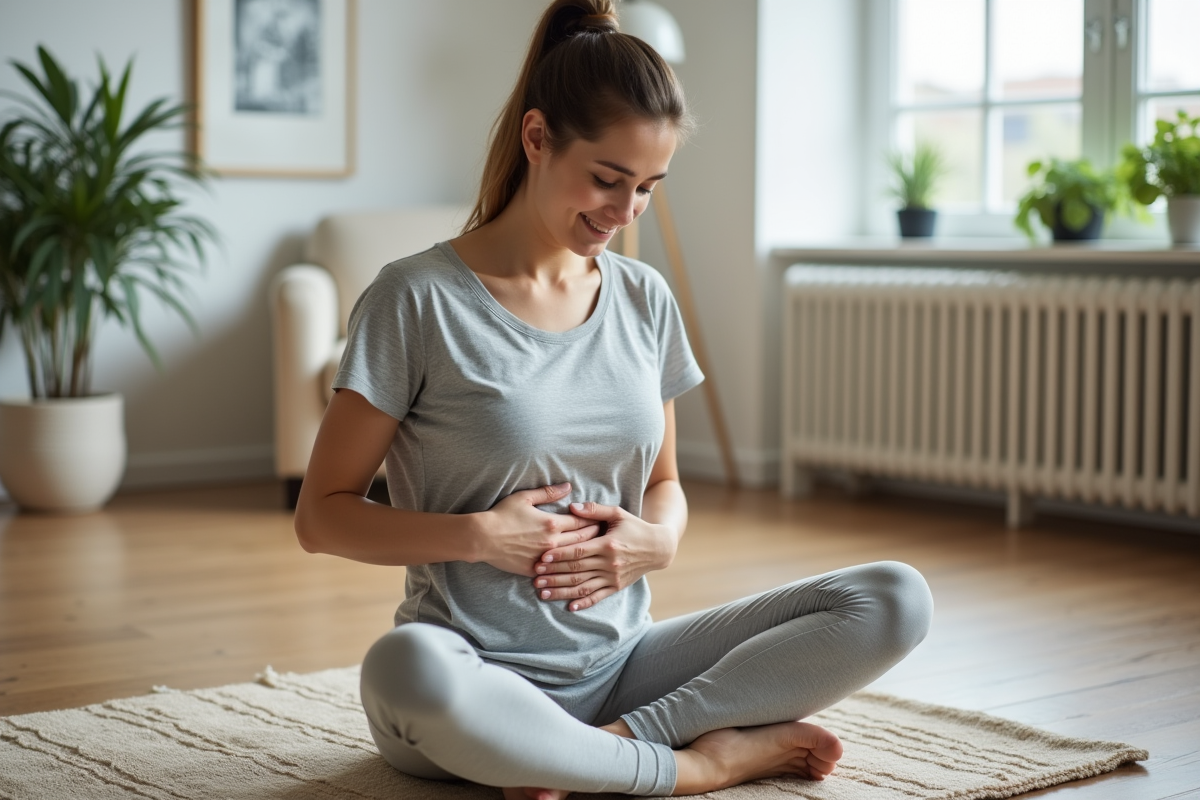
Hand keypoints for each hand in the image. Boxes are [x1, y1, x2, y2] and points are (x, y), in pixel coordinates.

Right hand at [477, 483, 602, 576]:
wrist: (482, 537)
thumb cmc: (502, 515)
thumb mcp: (525, 498)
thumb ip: (548, 493)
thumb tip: (568, 486)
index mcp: (552, 523)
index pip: (582, 522)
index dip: (595, 521)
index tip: (603, 521)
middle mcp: (552, 542)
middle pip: (582, 540)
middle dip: (596, 537)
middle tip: (605, 536)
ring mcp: (544, 558)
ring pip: (572, 557)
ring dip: (585, 554)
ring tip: (594, 552)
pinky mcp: (535, 570)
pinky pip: (556, 571)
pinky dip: (567, 569)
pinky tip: (574, 568)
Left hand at [532, 501, 677, 610]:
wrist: (658, 548)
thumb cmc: (635, 527)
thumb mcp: (617, 514)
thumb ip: (594, 510)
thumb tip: (572, 507)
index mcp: (608, 544)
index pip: (579, 551)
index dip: (559, 555)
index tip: (542, 558)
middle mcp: (610, 563)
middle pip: (577, 570)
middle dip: (554, 574)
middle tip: (534, 577)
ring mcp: (613, 577)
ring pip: (583, 586)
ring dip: (562, 590)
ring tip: (543, 593)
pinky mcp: (617, 587)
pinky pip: (598, 596)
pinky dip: (583, 603)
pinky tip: (569, 607)